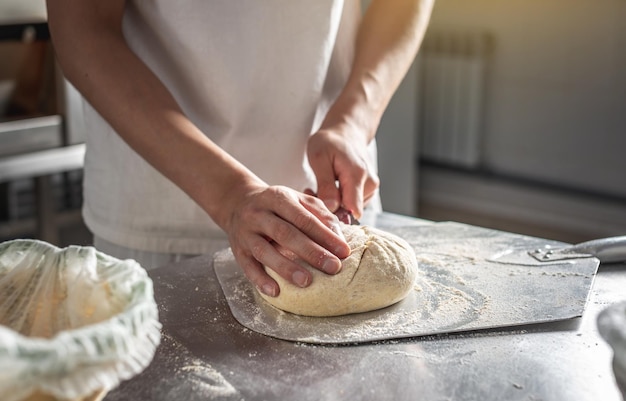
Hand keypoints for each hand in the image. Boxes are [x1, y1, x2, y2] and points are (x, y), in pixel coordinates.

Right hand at [221, 184, 350, 296]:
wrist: (237, 202)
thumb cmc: (276, 205)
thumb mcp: (297, 200)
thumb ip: (320, 215)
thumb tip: (339, 238)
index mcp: (278, 198)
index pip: (304, 218)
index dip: (325, 235)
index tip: (343, 251)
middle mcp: (259, 214)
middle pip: (285, 234)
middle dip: (311, 252)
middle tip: (333, 267)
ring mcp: (246, 233)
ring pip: (264, 251)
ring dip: (286, 268)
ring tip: (306, 281)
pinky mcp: (237, 250)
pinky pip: (247, 266)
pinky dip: (260, 280)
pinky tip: (275, 291)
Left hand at [307, 124, 379, 218]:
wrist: (346, 132)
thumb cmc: (330, 142)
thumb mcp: (319, 158)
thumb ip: (325, 184)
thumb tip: (331, 208)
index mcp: (357, 175)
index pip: (352, 210)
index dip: (333, 213)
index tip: (316, 201)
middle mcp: (370, 183)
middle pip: (348, 211)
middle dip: (328, 206)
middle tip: (312, 191)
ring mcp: (371, 188)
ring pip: (349, 209)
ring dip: (332, 203)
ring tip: (320, 187)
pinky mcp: (369, 191)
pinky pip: (352, 204)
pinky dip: (339, 200)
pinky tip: (329, 188)